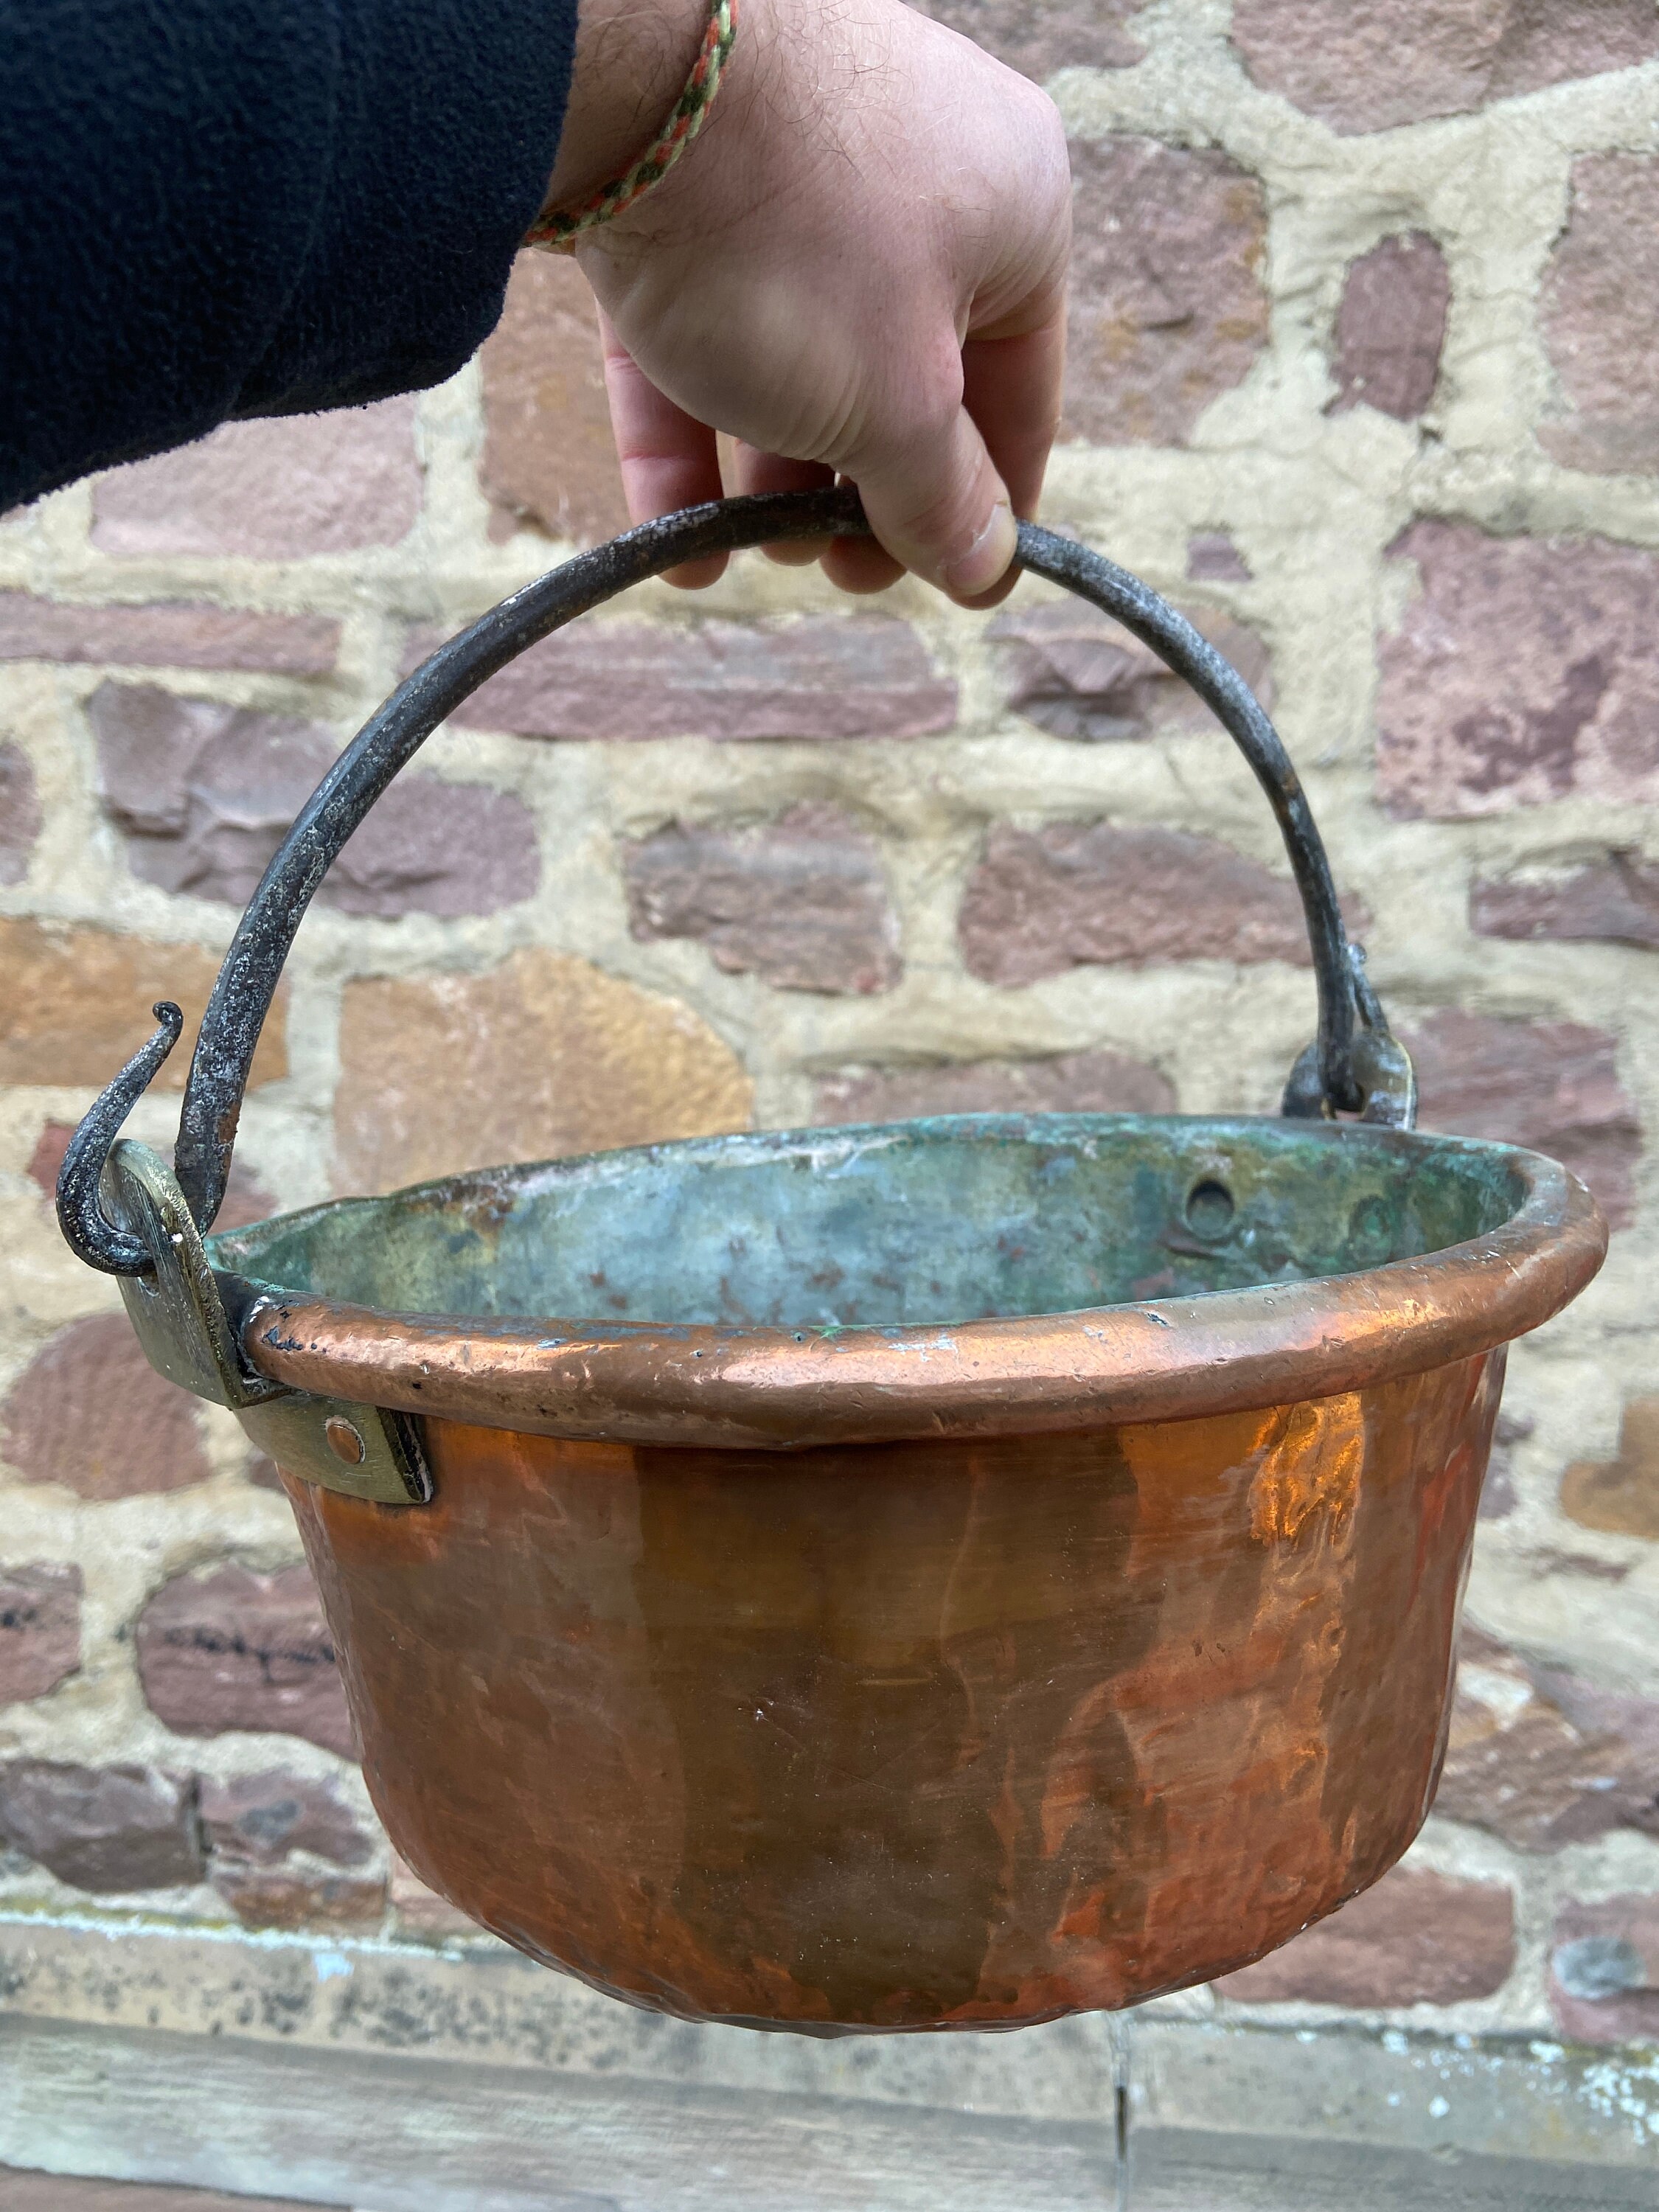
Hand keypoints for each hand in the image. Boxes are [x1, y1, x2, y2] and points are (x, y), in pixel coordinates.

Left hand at [542, 0, 1071, 600]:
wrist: (623, 75)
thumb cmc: (799, 243)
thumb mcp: (893, 406)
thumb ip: (941, 497)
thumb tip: (985, 565)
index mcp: (1013, 210)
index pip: (1019, 390)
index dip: (987, 503)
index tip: (953, 585)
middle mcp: (917, 173)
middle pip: (900, 378)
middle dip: (860, 494)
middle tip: (829, 570)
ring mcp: (792, 168)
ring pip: (796, 357)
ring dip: (771, 477)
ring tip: (743, 552)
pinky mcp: (680, 182)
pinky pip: (704, 326)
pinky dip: (692, 432)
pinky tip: (672, 537)